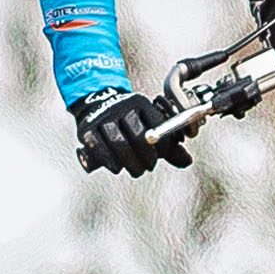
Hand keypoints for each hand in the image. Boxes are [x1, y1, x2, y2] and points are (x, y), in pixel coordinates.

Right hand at [73, 89, 191, 175]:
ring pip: (118, 142)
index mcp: (140, 103)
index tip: (160, 157)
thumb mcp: (149, 129)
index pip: (157, 125)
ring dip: (129, 162)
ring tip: (136, 171)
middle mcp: (122, 107)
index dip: (162, 146)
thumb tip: (188, 162)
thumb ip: (168, 146)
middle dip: (146, 157)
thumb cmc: (130, 124)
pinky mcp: (86, 129)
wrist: (96, 106)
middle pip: (138, 136)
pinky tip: (117, 169)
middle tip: (149, 168)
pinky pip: (97, 146)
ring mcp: (103, 117)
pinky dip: (108, 160)